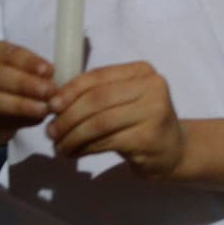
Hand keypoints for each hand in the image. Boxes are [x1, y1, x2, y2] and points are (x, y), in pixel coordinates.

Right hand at [0, 42, 55, 144]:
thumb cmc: (11, 83)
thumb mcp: (22, 71)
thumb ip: (36, 74)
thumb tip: (57, 83)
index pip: (9, 53)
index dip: (29, 62)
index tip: (50, 70)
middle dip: (25, 83)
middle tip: (49, 91)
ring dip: (20, 105)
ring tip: (43, 109)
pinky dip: (15, 121)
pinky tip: (33, 121)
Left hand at [47, 61, 185, 179]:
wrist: (172, 149)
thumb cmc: (141, 121)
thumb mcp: (124, 100)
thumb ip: (98, 93)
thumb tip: (54, 101)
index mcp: (142, 71)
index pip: (99, 76)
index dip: (70, 90)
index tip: (51, 106)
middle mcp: (152, 86)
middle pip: (97, 99)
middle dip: (68, 117)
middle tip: (51, 132)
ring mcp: (154, 112)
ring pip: (99, 122)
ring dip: (72, 136)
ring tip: (59, 146)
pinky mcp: (148, 138)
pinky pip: (105, 142)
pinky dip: (84, 148)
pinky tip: (74, 153)